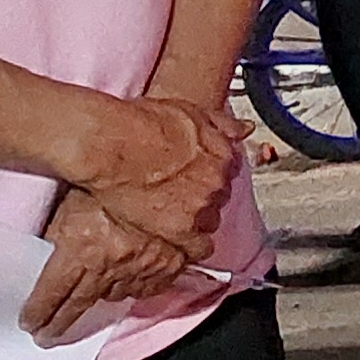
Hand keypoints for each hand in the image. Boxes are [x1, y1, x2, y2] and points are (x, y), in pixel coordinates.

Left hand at [21, 186, 199, 346]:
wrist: (168, 169)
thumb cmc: (109, 175)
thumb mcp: (73, 197)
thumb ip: (61, 226)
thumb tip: (50, 246)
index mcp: (81, 251)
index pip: (52, 293)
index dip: (39, 312)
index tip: (30, 325)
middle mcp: (109, 266)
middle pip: (79, 304)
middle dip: (61, 323)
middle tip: (49, 336)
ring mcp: (139, 269)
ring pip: (113, 296)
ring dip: (97, 301)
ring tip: (84, 306)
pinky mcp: (167, 265)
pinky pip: (147, 286)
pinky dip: (134, 289)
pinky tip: (126, 288)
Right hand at [69, 93, 240, 255]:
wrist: (116, 143)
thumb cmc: (142, 123)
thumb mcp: (188, 111)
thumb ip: (220, 123)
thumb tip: (243, 130)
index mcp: (222, 152)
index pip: (228, 171)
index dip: (209, 174)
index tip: (195, 175)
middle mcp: (217, 181)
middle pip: (219, 196)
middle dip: (202, 195)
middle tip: (176, 192)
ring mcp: (201, 206)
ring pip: (209, 221)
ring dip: (195, 220)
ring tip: (169, 214)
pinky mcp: (182, 229)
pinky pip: (197, 248)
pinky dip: (189, 247)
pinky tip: (176, 240)